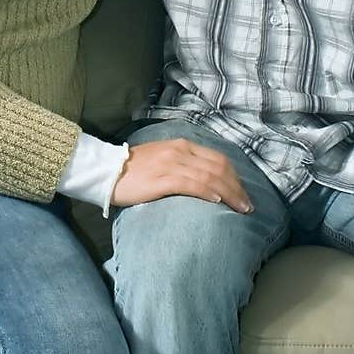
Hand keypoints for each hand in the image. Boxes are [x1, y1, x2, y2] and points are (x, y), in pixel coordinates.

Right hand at [112, 139, 253, 213]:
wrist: (106, 170)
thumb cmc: (132, 170)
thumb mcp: (162, 159)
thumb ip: (182, 165)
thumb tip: (203, 182)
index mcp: (182, 145)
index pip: (218, 158)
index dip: (235, 176)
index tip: (242, 192)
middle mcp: (180, 151)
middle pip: (219, 167)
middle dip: (237, 187)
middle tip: (247, 206)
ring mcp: (172, 163)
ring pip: (210, 176)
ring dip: (229, 193)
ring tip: (240, 208)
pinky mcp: (163, 178)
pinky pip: (192, 184)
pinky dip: (208, 192)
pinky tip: (217, 202)